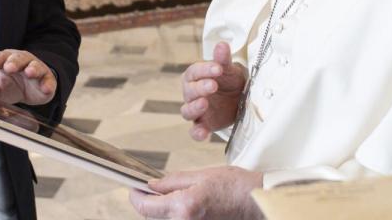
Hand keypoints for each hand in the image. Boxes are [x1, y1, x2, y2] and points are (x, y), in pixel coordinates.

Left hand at [0, 49, 55, 105]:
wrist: (29, 91)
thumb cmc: (9, 85)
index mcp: (5, 60)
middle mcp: (21, 61)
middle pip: (17, 58)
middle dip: (13, 62)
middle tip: (9, 68)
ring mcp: (35, 69)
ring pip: (35, 65)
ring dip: (33, 68)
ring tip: (29, 73)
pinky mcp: (47, 80)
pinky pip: (48, 80)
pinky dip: (48, 83)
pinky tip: (46, 88)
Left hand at [129, 166, 263, 219]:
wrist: (258, 204)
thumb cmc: (236, 188)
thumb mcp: (200, 176)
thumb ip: (172, 182)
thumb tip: (152, 185)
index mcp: (183, 207)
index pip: (144, 207)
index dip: (135, 195)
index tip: (133, 187)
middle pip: (152, 217)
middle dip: (149, 202)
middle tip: (152, 188)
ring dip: (162, 210)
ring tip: (171, 195)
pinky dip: (175, 215)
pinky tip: (183, 205)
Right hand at [181, 42, 246, 140]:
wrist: (240, 98)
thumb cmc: (229, 80)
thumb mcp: (229, 69)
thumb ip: (223, 59)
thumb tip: (221, 44)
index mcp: (195, 76)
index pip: (195, 71)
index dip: (205, 70)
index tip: (218, 68)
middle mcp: (191, 93)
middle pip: (189, 91)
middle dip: (200, 88)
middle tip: (213, 85)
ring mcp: (196, 110)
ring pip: (187, 111)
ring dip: (195, 108)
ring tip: (204, 104)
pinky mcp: (203, 124)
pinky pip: (195, 131)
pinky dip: (197, 133)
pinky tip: (203, 134)